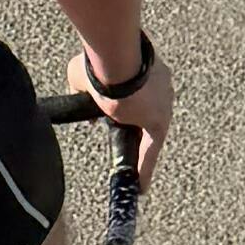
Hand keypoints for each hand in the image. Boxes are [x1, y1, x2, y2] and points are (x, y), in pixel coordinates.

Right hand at [79, 30, 173, 198]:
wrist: (113, 59)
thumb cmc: (99, 62)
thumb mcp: (83, 73)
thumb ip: (83, 87)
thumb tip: (80, 95)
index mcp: (145, 68)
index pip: (138, 92)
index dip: (127, 106)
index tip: (121, 115)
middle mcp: (160, 85)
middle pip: (147, 111)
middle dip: (136, 128)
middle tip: (125, 147)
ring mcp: (163, 103)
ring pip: (151, 132)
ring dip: (141, 150)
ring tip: (134, 174)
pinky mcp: (159, 121)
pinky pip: (152, 147)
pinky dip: (146, 165)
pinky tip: (140, 185)